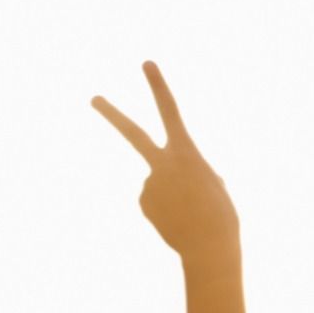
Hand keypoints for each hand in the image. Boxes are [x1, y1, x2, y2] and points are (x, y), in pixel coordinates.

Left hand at [93, 63, 238, 266]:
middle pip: (132, 133)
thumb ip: (194, 173)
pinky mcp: (143, 202)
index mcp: (187, 153)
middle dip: (111, 114)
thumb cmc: (220, 218)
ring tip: (192, 215)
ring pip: (162, 184)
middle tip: (92, 98)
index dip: (158, 86)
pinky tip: (180, 223)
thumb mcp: (215, 188)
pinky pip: (157, 201)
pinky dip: (169, 211)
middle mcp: (162, 164)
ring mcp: (149, 183)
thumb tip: (175, 176)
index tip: (146, 63)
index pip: (170, 112)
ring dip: (176, 198)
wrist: (209, 249)